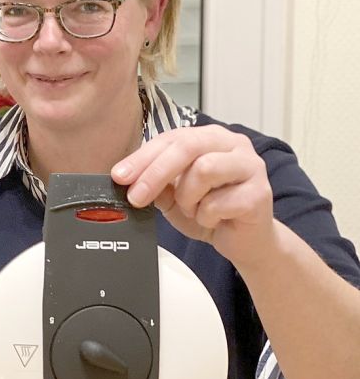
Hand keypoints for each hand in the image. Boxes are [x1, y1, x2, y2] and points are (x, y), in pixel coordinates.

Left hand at [111, 125, 275, 267]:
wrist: (243, 240)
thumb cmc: (211, 211)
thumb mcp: (173, 195)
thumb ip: (156, 182)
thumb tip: (126, 177)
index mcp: (210, 138)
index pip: (171, 138)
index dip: (142, 157)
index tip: (119, 176)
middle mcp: (233, 145)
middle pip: (187, 146)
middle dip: (155, 173)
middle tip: (136, 197)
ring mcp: (251, 166)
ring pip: (203, 170)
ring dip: (187, 198)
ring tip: (192, 209)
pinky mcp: (259, 193)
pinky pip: (218, 202)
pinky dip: (205, 216)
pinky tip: (212, 219)